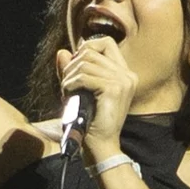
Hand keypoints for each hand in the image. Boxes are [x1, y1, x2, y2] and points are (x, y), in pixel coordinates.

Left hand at [56, 36, 136, 160]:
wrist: (100, 145)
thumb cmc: (90, 121)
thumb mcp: (80, 91)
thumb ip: (73, 71)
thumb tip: (62, 51)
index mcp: (124, 74)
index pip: (106, 43)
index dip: (87, 48)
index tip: (75, 66)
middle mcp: (127, 75)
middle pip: (91, 51)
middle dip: (72, 65)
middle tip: (67, 84)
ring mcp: (122, 81)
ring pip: (85, 63)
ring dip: (69, 76)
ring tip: (67, 92)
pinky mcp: (113, 89)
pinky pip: (84, 76)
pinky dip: (71, 84)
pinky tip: (68, 95)